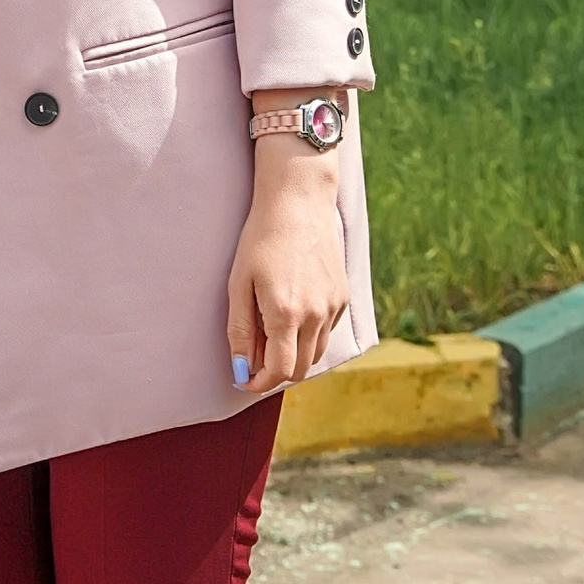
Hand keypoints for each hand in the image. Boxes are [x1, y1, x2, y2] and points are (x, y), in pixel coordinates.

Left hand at [225, 142, 349, 395]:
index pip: (279, 371)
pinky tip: (292, 311)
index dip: (259, 383)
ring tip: (271, 333)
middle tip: (255, 360)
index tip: (245, 380)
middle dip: (276, 373)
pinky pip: (327, 330)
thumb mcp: (239, 284)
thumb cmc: (261, 239)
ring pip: (316, 352)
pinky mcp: (343, 295)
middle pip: (300, 369)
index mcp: (286, 314)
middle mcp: (316, 315)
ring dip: (294, 354)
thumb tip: (241, 369)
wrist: (299, 201)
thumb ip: (240, 331)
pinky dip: (309, 334)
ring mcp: (333, 306)